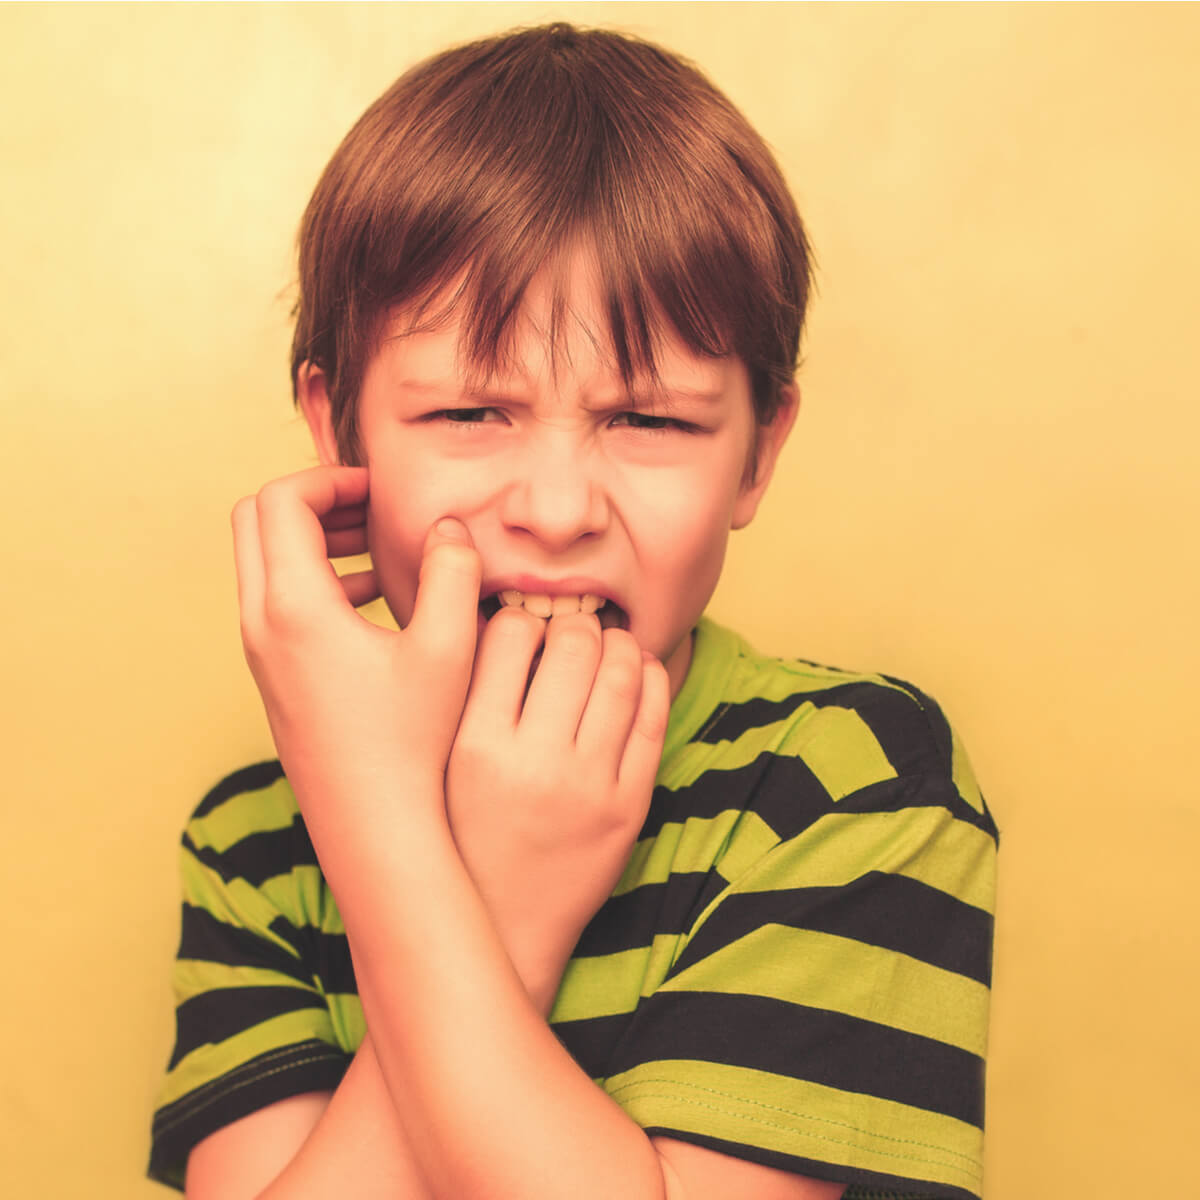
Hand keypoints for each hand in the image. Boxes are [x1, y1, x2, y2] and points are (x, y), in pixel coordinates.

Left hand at [232, 466, 481, 845]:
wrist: (375, 827)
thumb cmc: (412, 744)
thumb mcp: (447, 649)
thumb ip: (452, 572)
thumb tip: (447, 527)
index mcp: (295, 608)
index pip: (282, 501)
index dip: (330, 479)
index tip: (380, 490)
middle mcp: (261, 626)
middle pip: (257, 524)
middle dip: (314, 503)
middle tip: (372, 510)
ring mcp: (261, 656)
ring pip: (265, 565)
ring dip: (315, 542)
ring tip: (378, 550)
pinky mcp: (273, 679)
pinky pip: (277, 604)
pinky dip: (315, 582)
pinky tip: (375, 602)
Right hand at [446, 608, 669, 1011]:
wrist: (504, 929)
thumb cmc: (459, 837)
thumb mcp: (440, 767)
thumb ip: (460, 697)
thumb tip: (493, 619)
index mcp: (474, 746)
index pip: (509, 633)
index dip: (519, 617)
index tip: (522, 627)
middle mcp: (534, 763)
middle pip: (573, 645)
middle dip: (576, 623)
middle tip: (572, 627)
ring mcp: (589, 786)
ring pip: (621, 674)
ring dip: (619, 644)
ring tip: (608, 643)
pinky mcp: (629, 807)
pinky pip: (653, 720)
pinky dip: (651, 681)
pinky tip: (638, 671)